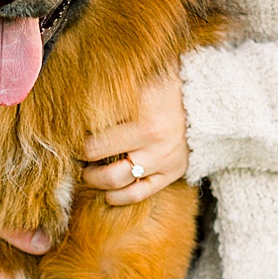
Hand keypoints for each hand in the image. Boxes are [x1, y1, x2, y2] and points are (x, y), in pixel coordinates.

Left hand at [81, 67, 187, 205]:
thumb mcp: (139, 81)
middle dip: (85, 168)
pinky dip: (119, 197)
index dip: (78, 144)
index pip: (96, 145)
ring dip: (97, 182)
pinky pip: (141, 194)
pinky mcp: (173, 173)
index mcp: (144, 123)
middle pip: (105, 170)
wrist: (205, 96)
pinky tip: (107, 193)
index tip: (72, 139)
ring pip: (120, 184)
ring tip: (89, 174)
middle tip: (77, 159)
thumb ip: (110, 90)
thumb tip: (75, 96)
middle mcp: (155, 146)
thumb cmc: (165, 84)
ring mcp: (165, 162)